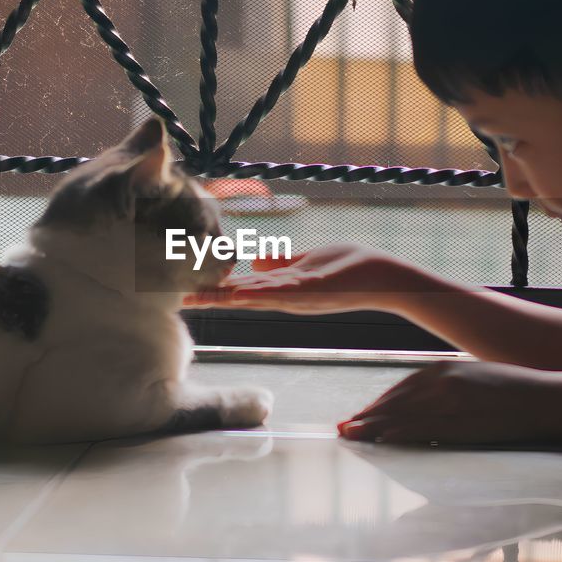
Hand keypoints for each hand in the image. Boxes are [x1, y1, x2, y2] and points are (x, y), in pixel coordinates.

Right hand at [182, 244, 423, 314]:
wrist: (383, 277)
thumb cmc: (349, 266)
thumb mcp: (307, 260)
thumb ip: (281, 262)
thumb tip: (256, 260)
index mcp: (280, 287)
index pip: (239, 288)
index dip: (213, 289)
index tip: (185, 290)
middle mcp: (283, 296)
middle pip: (239, 297)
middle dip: (209, 298)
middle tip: (178, 301)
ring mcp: (296, 296)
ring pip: (252, 297)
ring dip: (224, 298)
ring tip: (195, 299)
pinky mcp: (312, 291)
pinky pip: (280, 291)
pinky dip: (258, 291)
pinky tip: (237, 292)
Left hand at [337, 360, 548, 444]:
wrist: (547, 400)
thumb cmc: (516, 391)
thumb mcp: (476, 378)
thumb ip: (449, 387)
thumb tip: (429, 405)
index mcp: (445, 370)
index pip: (402, 388)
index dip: (379, 404)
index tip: (361, 415)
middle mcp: (442, 382)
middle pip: (396, 401)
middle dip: (369, 416)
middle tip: (344, 429)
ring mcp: (450, 402)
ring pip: (403, 416)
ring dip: (374, 427)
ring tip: (351, 436)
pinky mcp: (461, 422)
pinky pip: (422, 430)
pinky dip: (398, 435)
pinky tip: (382, 442)